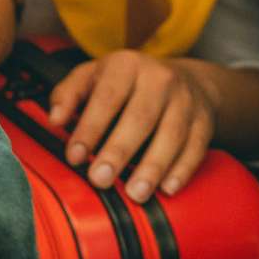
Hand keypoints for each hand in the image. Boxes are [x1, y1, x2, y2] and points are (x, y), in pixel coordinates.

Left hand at [45, 51, 217, 201]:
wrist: (183, 78)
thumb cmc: (126, 83)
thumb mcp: (92, 76)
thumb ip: (68, 94)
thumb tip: (55, 119)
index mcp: (127, 65)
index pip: (107, 97)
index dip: (90, 128)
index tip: (75, 156)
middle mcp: (160, 79)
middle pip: (140, 117)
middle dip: (118, 151)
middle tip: (99, 179)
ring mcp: (185, 100)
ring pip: (171, 135)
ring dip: (152, 167)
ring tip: (135, 193)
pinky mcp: (204, 121)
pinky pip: (196, 147)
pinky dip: (183, 169)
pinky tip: (168, 188)